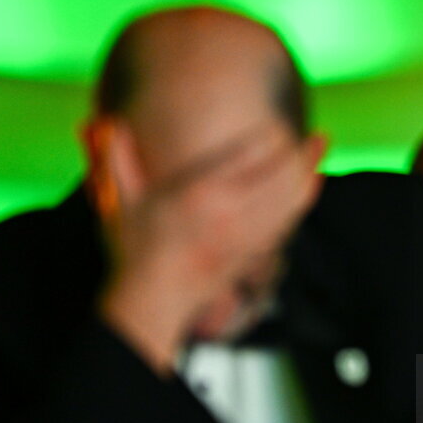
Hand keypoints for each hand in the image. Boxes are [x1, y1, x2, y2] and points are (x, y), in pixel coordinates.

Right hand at [92, 119, 323, 372]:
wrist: (154, 300)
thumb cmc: (137, 251)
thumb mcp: (120, 201)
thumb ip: (113, 159)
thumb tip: (100, 123)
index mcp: (202, 194)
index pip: (249, 155)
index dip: (271, 136)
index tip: (279, 122)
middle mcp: (232, 213)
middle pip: (282, 174)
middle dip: (304, 152)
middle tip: (319, 134)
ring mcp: (248, 234)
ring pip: (292, 197)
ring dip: (312, 171)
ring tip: (322, 148)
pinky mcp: (255, 252)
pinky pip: (289, 220)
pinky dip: (305, 198)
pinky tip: (314, 183)